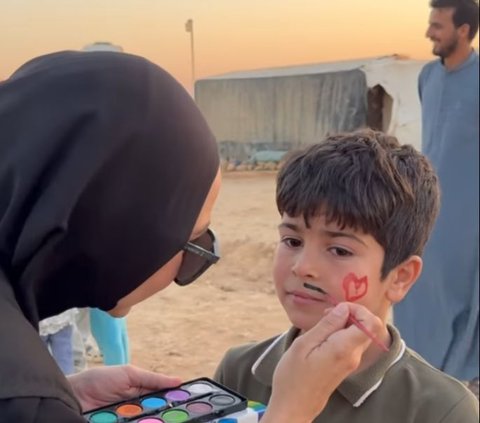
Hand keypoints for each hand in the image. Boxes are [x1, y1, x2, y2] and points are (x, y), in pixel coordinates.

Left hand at [68, 365, 181, 411]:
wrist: (72, 395)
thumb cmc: (99, 379)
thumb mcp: (128, 374)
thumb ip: (152, 378)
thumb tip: (178, 381)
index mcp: (142, 393)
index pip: (163, 399)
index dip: (175, 401)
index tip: (187, 403)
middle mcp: (138, 409)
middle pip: (157, 414)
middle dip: (164, 413)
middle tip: (176, 415)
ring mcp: (129, 420)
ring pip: (147, 421)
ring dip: (152, 419)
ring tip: (158, 418)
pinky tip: (145, 421)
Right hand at [263, 303, 383, 422]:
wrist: (294, 406)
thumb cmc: (293, 376)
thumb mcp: (304, 344)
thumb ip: (326, 325)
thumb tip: (343, 309)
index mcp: (344, 349)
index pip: (370, 322)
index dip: (357, 309)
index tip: (335, 308)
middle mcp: (353, 356)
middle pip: (369, 327)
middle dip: (351, 314)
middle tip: (327, 314)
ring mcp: (351, 362)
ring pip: (360, 333)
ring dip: (345, 323)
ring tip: (322, 324)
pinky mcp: (346, 365)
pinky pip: (352, 342)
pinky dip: (342, 333)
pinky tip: (323, 335)